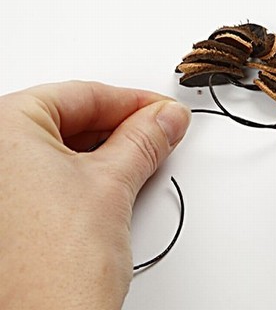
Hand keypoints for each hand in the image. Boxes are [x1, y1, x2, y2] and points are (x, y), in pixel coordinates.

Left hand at [0, 81, 190, 308]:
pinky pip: (52, 175)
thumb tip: (166, 119)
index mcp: (2, 128)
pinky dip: (87, 173)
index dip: (132, 101)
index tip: (162, 110)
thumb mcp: (111, 186)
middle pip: (70, 119)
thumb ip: (144, 140)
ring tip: (143, 159)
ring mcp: (0, 186)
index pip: (82, 95)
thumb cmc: (51, 273)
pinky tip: (115, 181)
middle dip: (122, 127)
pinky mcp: (10, 213)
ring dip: (108, 151)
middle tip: (159, 132)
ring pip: (63, 148)